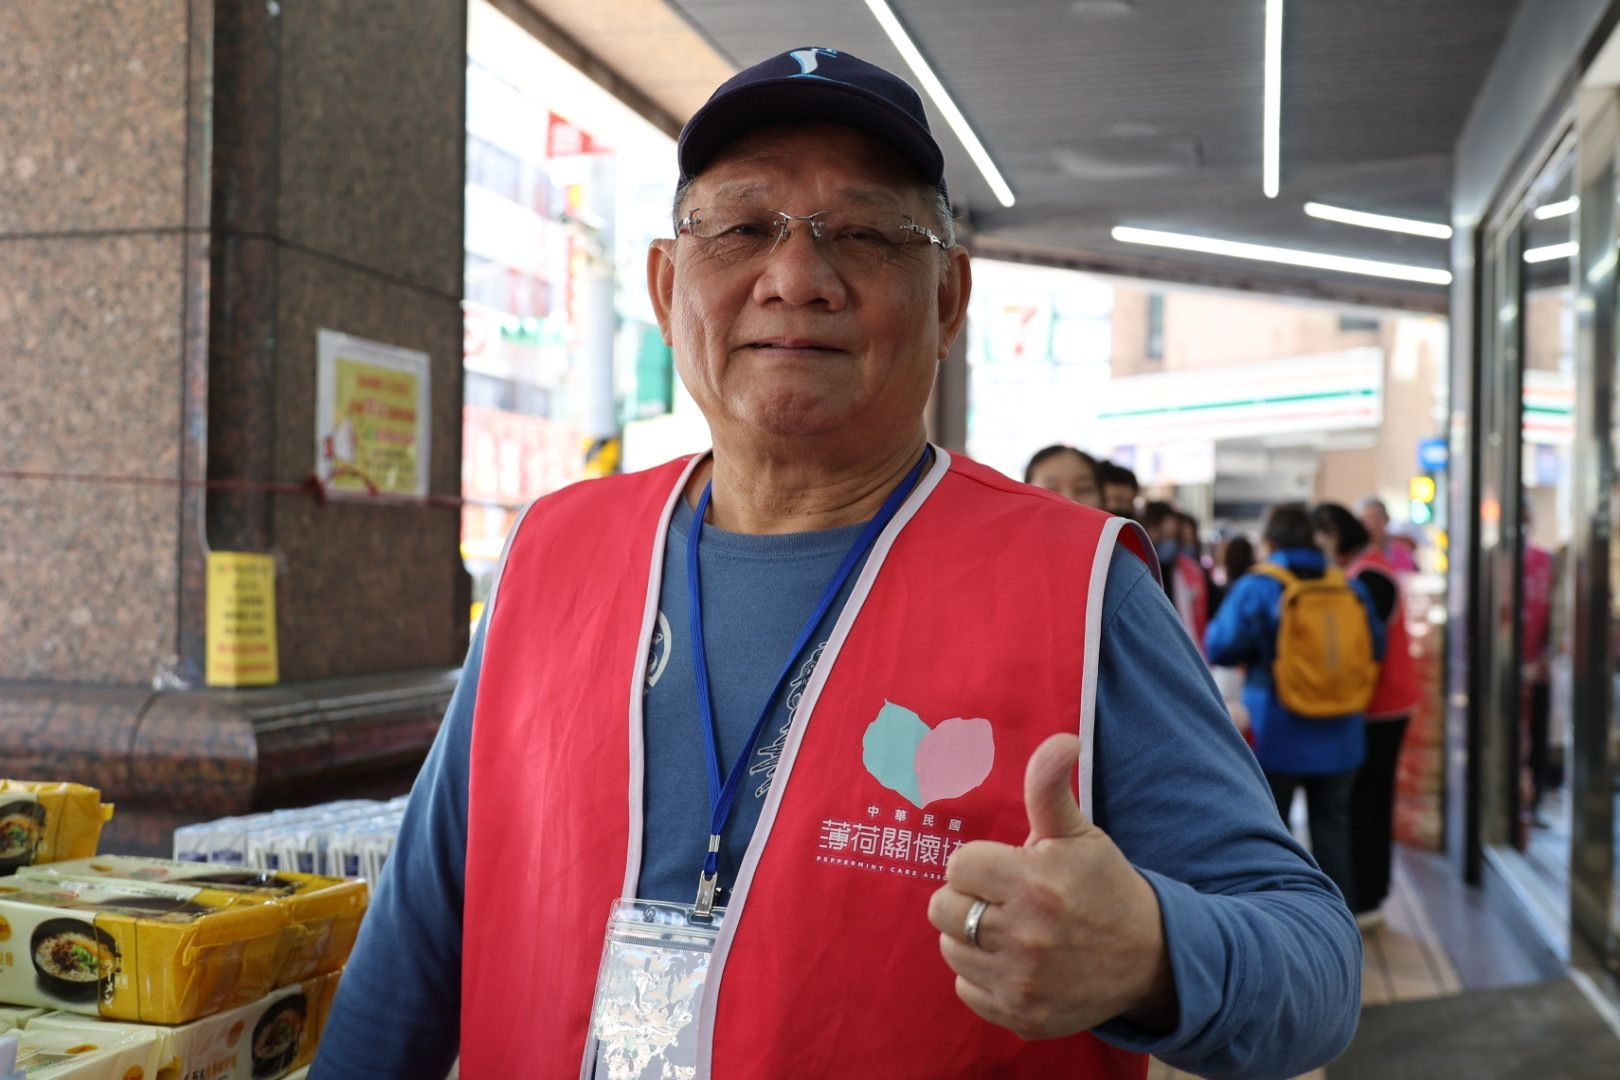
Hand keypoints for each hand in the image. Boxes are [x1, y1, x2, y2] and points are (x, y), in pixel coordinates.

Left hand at [926, 733, 1176, 1038]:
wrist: (1149, 959)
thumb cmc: (1104, 886)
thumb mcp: (1079, 833)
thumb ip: (1051, 787)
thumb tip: (1061, 739)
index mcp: (1033, 882)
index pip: (959, 865)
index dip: (979, 864)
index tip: (1007, 869)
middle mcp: (1024, 935)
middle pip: (942, 908)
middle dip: (968, 897)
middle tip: (1003, 899)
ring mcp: (1021, 982)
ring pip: (950, 948)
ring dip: (972, 937)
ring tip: (1010, 929)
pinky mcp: (1021, 1016)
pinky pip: (966, 989)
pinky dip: (983, 976)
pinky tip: (1016, 963)